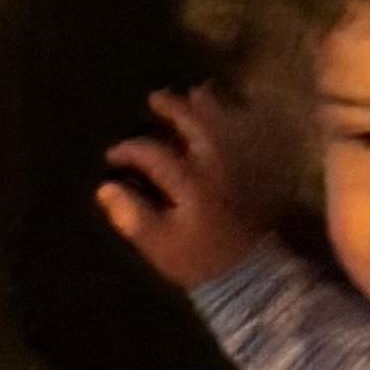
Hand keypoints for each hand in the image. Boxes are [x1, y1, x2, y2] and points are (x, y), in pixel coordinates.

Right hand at [96, 79, 267, 290]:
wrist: (254, 276)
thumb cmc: (202, 262)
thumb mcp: (160, 246)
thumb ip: (132, 217)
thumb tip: (105, 189)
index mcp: (190, 182)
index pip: (151, 153)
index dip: (128, 150)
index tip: (113, 156)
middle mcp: (218, 164)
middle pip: (194, 123)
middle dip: (172, 107)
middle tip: (156, 98)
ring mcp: (245, 163)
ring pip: (227, 122)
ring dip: (209, 105)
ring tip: (195, 94)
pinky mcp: (264, 169)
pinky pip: (255, 133)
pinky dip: (243, 119)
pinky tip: (234, 114)